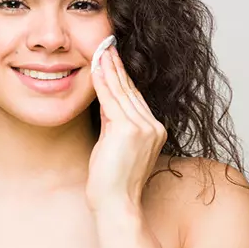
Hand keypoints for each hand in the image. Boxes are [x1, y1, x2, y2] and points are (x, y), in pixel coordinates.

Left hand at [86, 45, 166, 211]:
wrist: (116, 205)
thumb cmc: (111, 182)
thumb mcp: (113, 145)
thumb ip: (113, 123)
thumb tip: (106, 102)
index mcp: (153, 130)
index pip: (134, 96)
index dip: (123, 75)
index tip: (113, 57)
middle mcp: (152, 126)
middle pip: (130, 89)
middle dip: (117, 65)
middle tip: (107, 42)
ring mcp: (144, 127)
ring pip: (121, 91)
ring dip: (109, 67)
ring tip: (100, 48)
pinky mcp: (130, 129)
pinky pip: (111, 99)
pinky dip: (102, 81)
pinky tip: (96, 66)